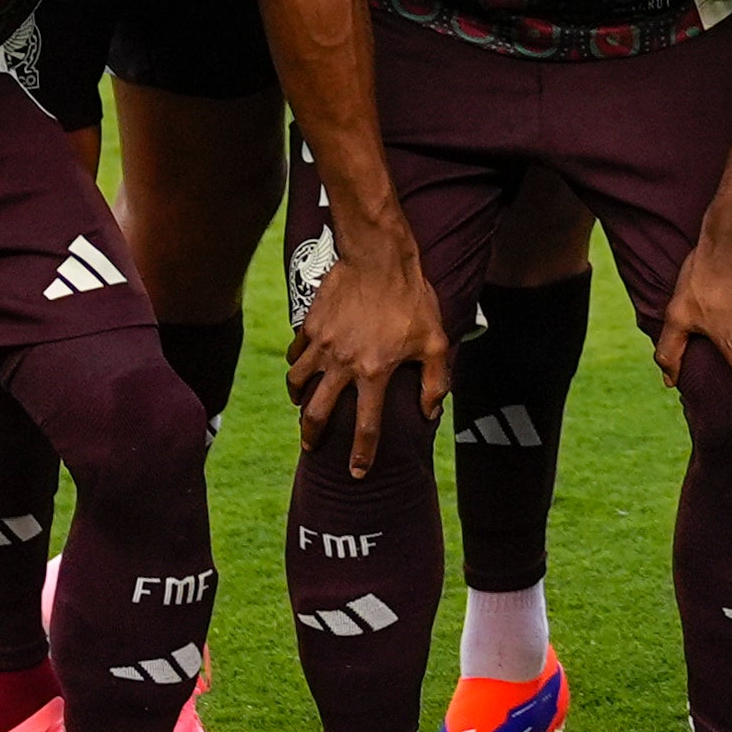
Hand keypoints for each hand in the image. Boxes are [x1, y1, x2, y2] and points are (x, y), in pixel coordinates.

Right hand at [284, 216, 449, 473]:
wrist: (379, 258)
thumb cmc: (412, 299)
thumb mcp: (436, 341)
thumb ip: (435, 381)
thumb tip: (430, 413)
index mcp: (374, 372)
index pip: (367, 426)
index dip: (362, 454)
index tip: (358, 473)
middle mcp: (343, 364)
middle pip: (318, 413)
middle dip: (312, 436)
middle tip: (311, 449)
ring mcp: (322, 345)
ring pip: (297, 384)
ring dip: (298, 402)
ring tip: (301, 409)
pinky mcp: (310, 326)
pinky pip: (296, 355)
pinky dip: (295, 367)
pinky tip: (300, 370)